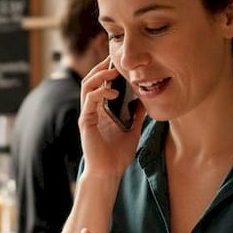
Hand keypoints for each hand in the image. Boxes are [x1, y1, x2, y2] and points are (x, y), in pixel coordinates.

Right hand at [79, 57, 146, 179]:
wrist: (108, 173)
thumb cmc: (117, 155)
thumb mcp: (133, 129)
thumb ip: (137, 114)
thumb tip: (147, 99)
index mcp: (101, 110)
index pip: (100, 84)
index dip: (107, 70)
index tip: (119, 61)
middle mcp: (92, 110)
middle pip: (91, 80)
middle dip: (102, 67)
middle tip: (115, 59)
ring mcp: (87, 115)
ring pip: (86, 86)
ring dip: (99, 76)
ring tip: (113, 72)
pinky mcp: (85, 121)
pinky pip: (89, 100)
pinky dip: (100, 92)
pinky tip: (112, 92)